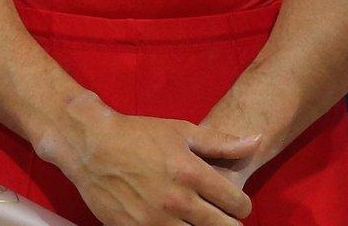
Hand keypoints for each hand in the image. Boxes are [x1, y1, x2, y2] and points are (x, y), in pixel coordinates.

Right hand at [38, 94, 261, 225]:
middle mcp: (176, 201)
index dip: (243, 206)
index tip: (238, 205)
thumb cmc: (140, 135)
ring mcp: (154, 221)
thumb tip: (256, 141)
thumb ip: (222, 142)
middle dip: (228, 225)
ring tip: (201, 222)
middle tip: (224, 219)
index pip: (236, 203)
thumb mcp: (183, 131)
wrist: (92, 147)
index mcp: (192, 174)